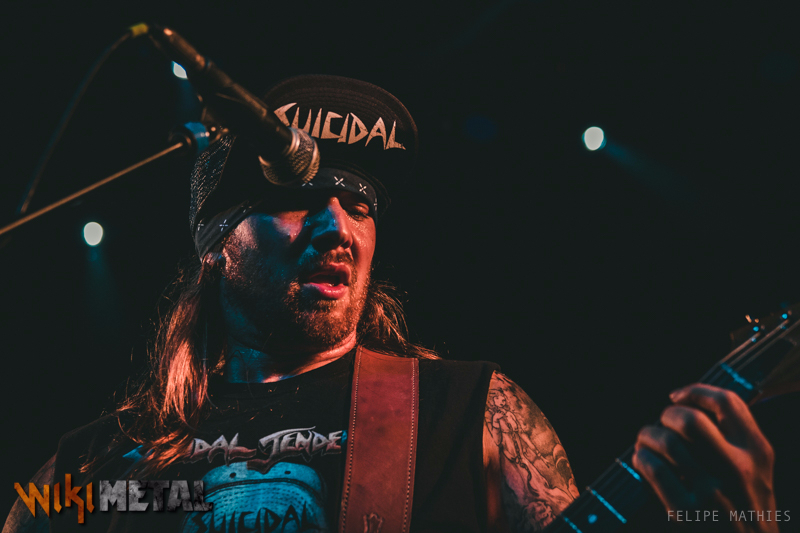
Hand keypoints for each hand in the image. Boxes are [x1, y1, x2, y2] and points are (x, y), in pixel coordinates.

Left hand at [632, 384, 777, 531]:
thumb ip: (735, 442)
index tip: (677, 397)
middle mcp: (739, 469)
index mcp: (758, 452)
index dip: (695, 392)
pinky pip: (655, 470)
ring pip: (668, 441)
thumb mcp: (756, 472)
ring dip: (647, 436)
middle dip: (666, 416)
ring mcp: (713, 492)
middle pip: (690, 419)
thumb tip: (691, 406)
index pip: (727, 402)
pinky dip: (642, 459)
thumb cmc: (747, 511)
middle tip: (660, 425)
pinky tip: (641, 461)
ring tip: (644, 442)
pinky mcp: (688, 513)